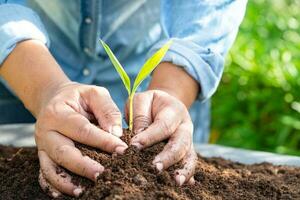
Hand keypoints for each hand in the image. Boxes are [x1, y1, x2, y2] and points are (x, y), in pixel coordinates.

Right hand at [35, 82, 127, 196]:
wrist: (54, 98)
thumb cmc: (78, 96)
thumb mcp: (94, 93)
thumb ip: (107, 110)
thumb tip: (116, 133)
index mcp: (58, 113)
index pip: (83, 130)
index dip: (103, 142)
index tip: (122, 150)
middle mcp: (46, 131)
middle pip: (64, 152)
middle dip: (84, 166)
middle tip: (104, 175)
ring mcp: (42, 145)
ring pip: (51, 168)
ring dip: (66, 182)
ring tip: (84, 191)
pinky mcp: (43, 155)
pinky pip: (44, 173)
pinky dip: (52, 186)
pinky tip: (63, 194)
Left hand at [126, 90, 196, 185]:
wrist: (167, 104)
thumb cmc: (150, 103)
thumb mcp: (142, 100)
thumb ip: (139, 115)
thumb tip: (137, 136)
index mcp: (174, 111)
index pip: (162, 126)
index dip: (149, 137)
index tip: (134, 147)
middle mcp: (185, 126)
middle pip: (180, 143)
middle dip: (168, 157)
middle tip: (154, 168)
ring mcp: (188, 140)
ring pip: (189, 155)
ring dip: (183, 169)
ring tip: (176, 182)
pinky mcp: (187, 151)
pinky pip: (190, 163)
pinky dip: (189, 174)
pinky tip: (185, 184)